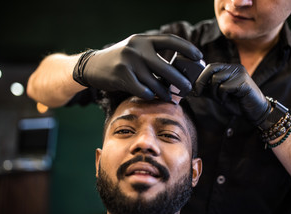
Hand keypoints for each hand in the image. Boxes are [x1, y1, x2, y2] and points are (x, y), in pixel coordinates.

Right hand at [73, 34, 202, 100]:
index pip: (170, 40)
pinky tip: (150, 96)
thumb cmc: (119, 60)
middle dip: (180, 81)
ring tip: (169, 96)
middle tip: (187, 88)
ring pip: (155, 83)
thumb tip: (176, 72)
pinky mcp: (122, 76)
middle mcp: (137, 48)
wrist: (92, 65)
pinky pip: (143, 90)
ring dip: (164, 92)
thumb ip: (152, 55)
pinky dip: (149, 95)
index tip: (199, 57)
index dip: (187, 48)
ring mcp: (129, 61)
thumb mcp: (135, 50)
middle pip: (166, 67)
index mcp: (144, 39)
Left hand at [194, 63, 270, 125]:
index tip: (194, 90)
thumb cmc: (237, 103)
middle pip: (211, 69)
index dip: (199, 78)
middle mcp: (235, 67)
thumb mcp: (218, 95)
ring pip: (216, 79)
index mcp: (229, 68)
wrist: (255, 112)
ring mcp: (240, 73)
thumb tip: (192, 88)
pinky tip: (231, 99)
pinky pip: (224, 87)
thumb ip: (207, 90)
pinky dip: (223, 96)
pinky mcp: (243, 81)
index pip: (210, 67)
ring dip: (215, 93)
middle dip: (201, 82)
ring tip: (223, 98)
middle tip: (198, 93)